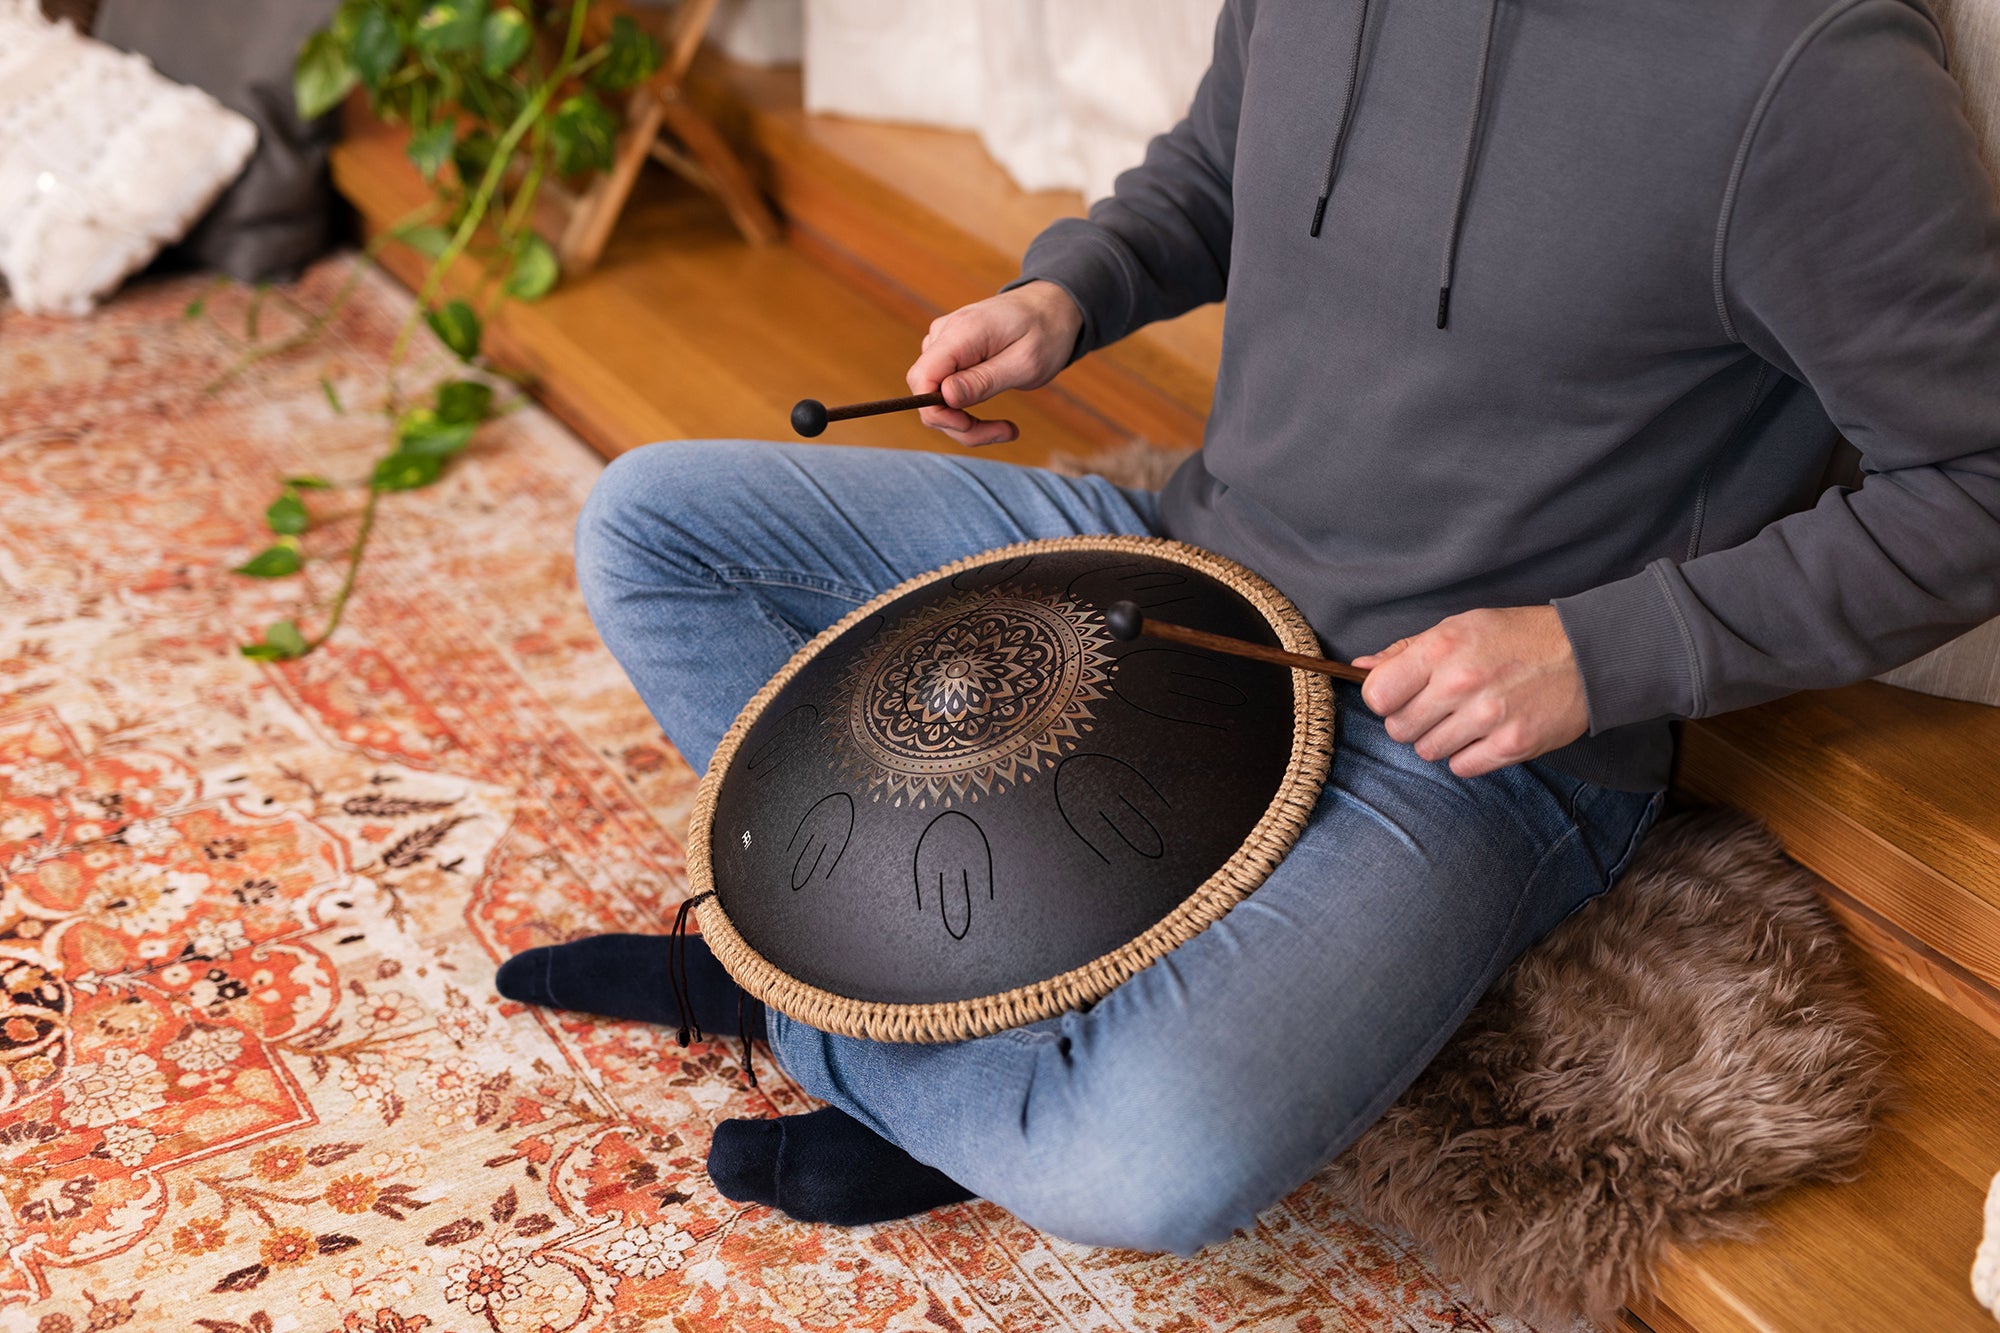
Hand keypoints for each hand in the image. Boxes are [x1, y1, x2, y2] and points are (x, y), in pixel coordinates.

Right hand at [905, 281, 1083, 446]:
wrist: (1051, 307)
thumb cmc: (1045, 333)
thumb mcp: (1025, 363)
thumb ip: (984, 380)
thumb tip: (945, 396)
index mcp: (962, 332)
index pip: (922, 378)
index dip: (937, 411)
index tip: (971, 425)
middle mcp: (944, 334)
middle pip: (926, 393)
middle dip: (958, 424)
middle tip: (1002, 433)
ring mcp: (944, 342)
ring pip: (934, 397)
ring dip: (965, 423)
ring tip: (1006, 428)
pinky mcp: (949, 353)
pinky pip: (945, 390)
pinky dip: (966, 410)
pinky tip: (996, 417)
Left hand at [1353, 606, 1589, 778]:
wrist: (1588, 654)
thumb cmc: (1519, 637)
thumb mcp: (1461, 626)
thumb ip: (1408, 650)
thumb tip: (1362, 667)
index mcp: (1442, 649)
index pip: (1377, 694)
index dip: (1384, 698)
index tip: (1400, 695)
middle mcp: (1460, 684)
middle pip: (1398, 728)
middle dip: (1411, 720)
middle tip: (1436, 708)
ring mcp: (1487, 717)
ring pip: (1428, 751)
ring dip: (1440, 739)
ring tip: (1465, 718)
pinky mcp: (1511, 746)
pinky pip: (1462, 767)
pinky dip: (1467, 756)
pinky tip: (1483, 734)